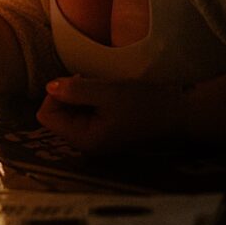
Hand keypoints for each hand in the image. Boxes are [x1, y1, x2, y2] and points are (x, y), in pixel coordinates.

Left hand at [36, 76, 185, 153]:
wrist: (178, 113)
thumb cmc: (144, 103)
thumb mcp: (107, 93)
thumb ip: (75, 90)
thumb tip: (49, 86)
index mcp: (84, 139)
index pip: (46, 115)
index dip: (55, 94)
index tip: (78, 82)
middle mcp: (85, 143)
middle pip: (55, 114)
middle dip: (67, 94)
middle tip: (90, 81)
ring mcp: (94, 137)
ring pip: (69, 111)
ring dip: (79, 95)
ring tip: (101, 88)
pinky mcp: (103, 129)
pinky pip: (83, 112)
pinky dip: (89, 99)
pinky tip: (106, 93)